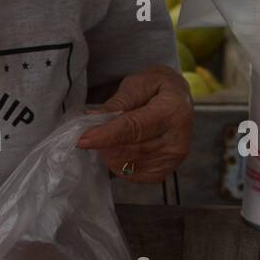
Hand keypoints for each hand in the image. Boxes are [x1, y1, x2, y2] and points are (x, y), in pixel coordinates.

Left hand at [76, 67, 193, 182]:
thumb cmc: (156, 89)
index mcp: (173, 111)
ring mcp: (172, 159)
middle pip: (128, 150)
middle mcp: (177, 139)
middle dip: (104, 144)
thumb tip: (93, 118)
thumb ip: (116, 103)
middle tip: (93, 132)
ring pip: (126, 165)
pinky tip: (121, 149)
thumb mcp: (137, 84)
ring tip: (111, 137)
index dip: (106, 136)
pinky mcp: (163, 172)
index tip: (82, 140)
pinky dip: (118, 163)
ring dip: (110, 153)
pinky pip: (131, 175)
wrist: (177, 102)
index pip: (134, 128)